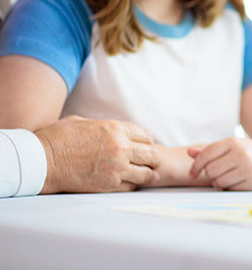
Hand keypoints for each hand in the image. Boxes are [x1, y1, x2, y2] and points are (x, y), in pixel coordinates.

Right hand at [37, 115, 159, 193]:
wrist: (42, 161)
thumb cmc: (58, 139)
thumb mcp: (84, 122)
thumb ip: (104, 126)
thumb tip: (113, 129)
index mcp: (115, 129)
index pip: (146, 136)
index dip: (145, 142)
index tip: (141, 147)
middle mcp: (120, 147)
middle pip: (152, 154)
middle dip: (150, 158)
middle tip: (145, 162)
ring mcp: (116, 167)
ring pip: (146, 173)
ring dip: (144, 173)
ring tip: (139, 174)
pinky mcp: (108, 185)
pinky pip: (131, 186)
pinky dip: (131, 185)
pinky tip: (125, 182)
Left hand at [187, 137, 251, 189]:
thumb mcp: (234, 147)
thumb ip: (211, 150)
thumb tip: (190, 152)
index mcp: (234, 141)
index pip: (206, 154)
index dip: (196, 166)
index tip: (193, 174)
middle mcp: (241, 153)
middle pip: (210, 170)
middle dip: (211, 175)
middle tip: (219, 173)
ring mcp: (248, 168)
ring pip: (219, 181)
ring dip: (220, 182)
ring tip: (230, 177)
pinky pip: (230, 189)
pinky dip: (230, 187)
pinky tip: (239, 181)